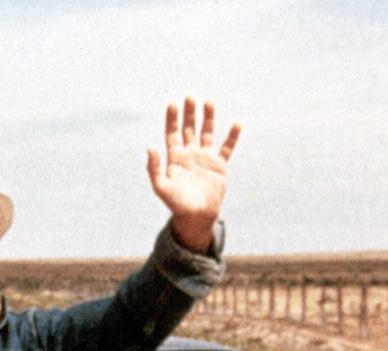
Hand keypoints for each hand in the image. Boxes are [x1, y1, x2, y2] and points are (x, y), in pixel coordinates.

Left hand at [146, 98, 240, 251]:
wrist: (196, 216)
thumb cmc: (176, 203)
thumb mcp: (161, 186)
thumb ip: (154, 167)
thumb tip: (150, 146)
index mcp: (174, 157)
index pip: (173, 133)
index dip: (172, 119)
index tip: (173, 104)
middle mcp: (189, 154)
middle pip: (189, 128)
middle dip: (189, 113)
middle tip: (190, 97)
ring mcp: (205, 158)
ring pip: (207, 133)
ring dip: (208, 118)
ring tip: (209, 102)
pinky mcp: (219, 165)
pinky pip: (226, 148)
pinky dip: (232, 137)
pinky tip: (237, 124)